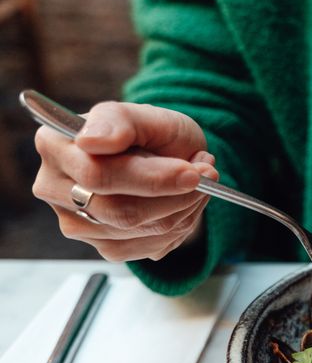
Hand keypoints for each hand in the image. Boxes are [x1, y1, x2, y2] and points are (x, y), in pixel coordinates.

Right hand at [32, 101, 218, 261]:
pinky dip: (178, 226)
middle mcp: (54, 187)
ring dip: (182, 209)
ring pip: (138, 231)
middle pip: (119, 211)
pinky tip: (181, 203)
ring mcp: (76, 221)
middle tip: (205, 175)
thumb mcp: (147, 116)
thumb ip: (119, 122)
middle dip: (175, 196)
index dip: (153, 178)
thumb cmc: (154, 134)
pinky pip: (148, 246)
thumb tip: (91, 141)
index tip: (192, 172)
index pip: (98, 174)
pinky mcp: (103, 246)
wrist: (172, 160)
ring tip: (196, 183)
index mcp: (55, 145)